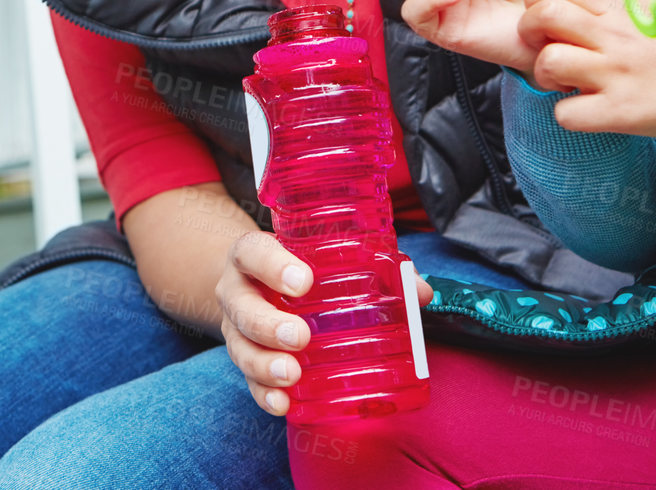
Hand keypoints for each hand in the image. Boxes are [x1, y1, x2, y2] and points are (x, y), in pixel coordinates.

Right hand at [218, 232, 432, 415]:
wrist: (250, 283)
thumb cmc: (296, 266)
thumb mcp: (321, 256)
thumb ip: (373, 267)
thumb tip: (419, 291)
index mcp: (254, 256)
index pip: (254, 253)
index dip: (273, 266)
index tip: (303, 280)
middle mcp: (238, 291)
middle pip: (242, 307)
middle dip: (270, 325)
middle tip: (301, 336)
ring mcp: (236, 328)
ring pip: (240, 348)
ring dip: (265, 365)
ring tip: (292, 375)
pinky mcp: (244, 358)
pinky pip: (247, 381)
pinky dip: (264, 394)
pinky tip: (283, 403)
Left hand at [518, 0, 655, 140]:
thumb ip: (622, 2)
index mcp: (619, 12)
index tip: (544, 14)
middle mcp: (613, 39)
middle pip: (545, 16)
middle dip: (529, 29)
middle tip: (540, 45)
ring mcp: (614, 76)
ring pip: (549, 62)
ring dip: (546, 74)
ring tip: (564, 81)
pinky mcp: (619, 112)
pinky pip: (567, 114)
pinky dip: (568, 114)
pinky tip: (585, 109)